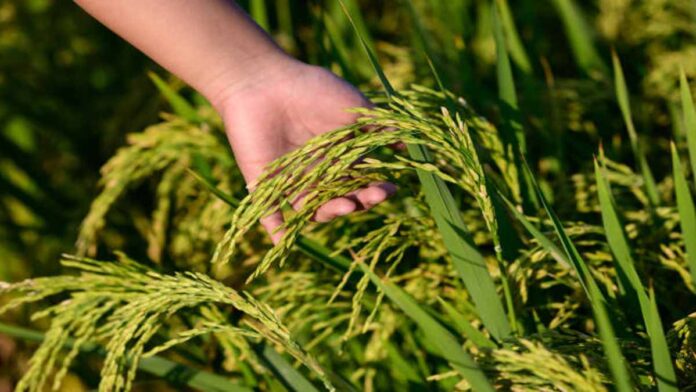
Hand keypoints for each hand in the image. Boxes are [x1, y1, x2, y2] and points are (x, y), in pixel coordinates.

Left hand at [213, 59, 395, 241]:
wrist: (264, 81)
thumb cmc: (312, 90)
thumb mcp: (353, 108)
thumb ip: (380, 126)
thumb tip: (410, 142)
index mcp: (338, 158)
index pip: (361, 183)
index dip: (376, 190)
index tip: (391, 189)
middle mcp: (317, 174)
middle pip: (342, 200)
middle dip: (360, 202)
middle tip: (373, 196)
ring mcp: (292, 183)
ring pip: (314, 210)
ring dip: (331, 213)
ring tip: (345, 204)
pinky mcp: (264, 187)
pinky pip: (270, 214)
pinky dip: (276, 230)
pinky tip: (285, 242)